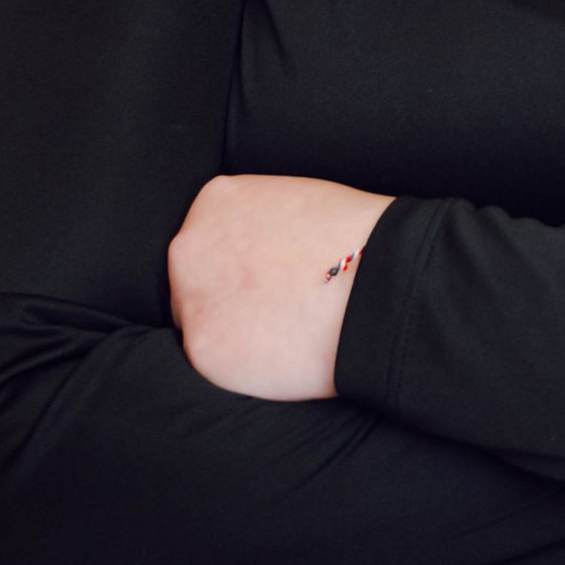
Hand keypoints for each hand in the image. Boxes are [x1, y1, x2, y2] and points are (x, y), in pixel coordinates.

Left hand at [168, 174, 394, 399]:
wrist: (375, 279)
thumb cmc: (352, 236)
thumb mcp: (296, 200)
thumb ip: (260, 221)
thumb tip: (258, 250)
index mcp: (215, 200)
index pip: (211, 237)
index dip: (241, 262)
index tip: (268, 276)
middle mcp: (189, 245)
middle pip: (196, 279)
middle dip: (229, 295)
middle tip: (273, 308)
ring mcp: (191, 298)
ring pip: (202, 323)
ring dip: (233, 331)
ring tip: (282, 332)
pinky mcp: (202, 349)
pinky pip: (215, 361)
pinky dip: (243, 364)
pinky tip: (279, 352)